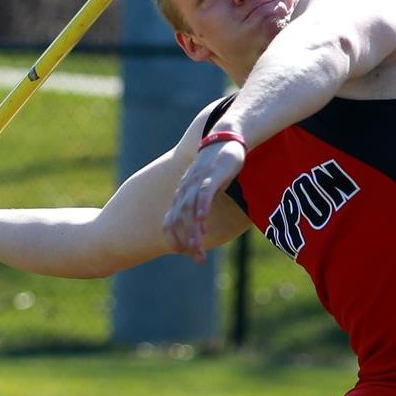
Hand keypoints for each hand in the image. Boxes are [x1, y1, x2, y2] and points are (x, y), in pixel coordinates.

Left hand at [162, 140, 244, 261]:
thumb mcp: (204, 188)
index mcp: (182, 195)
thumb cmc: (215, 166)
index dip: (176, 239)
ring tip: (198, 246)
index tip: (186, 254)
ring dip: (193, 230)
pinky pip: (204, 194)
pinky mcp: (211, 176)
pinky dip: (202, 208)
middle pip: (179, 220)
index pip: (170, 221)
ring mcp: (196, 183)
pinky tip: (204, 221)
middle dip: (187, 241)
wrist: (224, 138)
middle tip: (198, 258)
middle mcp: (185, 190)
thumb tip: (200, 223)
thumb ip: (200, 204)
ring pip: (190, 210)